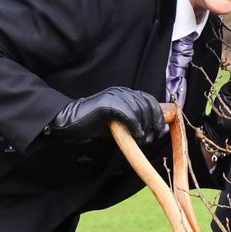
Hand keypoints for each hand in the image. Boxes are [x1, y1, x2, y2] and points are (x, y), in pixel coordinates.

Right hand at [47, 87, 164, 143]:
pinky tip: (136, 135)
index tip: (159, 129)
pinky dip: (135, 125)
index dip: (157, 115)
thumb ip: (135, 124)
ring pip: (139, 109)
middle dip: (152, 123)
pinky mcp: (107, 103)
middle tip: (149, 139)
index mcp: (125, 94)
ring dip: (143, 127)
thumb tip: (155, 131)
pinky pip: (128, 113)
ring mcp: (114, 95)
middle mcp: (122, 92)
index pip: (149, 100)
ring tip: (141, 140)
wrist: (70, 122)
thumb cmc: (95, 124)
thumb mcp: (120, 123)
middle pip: (146, 105)